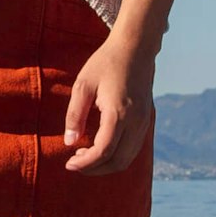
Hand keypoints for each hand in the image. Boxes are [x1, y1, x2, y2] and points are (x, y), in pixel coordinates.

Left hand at [64, 36, 153, 175]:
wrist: (136, 47)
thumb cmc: (106, 63)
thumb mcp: (83, 85)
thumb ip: (75, 115)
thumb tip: (70, 142)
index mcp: (119, 112)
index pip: (103, 150)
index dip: (85, 163)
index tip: (69, 164)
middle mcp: (137, 121)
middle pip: (118, 161)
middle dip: (95, 169)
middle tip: (75, 162)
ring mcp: (145, 122)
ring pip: (128, 158)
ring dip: (106, 164)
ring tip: (84, 155)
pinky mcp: (146, 120)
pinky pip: (133, 148)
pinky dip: (116, 155)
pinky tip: (100, 146)